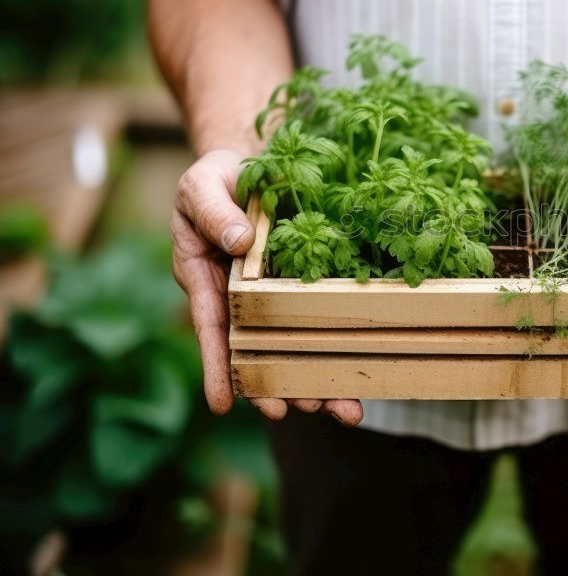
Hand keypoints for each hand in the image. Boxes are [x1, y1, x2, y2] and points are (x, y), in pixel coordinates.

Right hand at [171, 149, 362, 425]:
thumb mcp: (202, 185)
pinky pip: (318, 321)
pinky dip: (336, 346)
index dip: (217, 367)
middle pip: (256, 351)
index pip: (211, 329)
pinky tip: (358, 371)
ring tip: (341, 409)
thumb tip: (238, 242)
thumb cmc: (217, 177)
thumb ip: (214, 212)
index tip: (222, 405)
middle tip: (298, 412)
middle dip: (276, 385)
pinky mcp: (302, 288)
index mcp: (207, 279)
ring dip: (313, 379)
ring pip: (291, 346)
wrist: (249, 164)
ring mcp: (272, 296)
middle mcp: (239, 298)